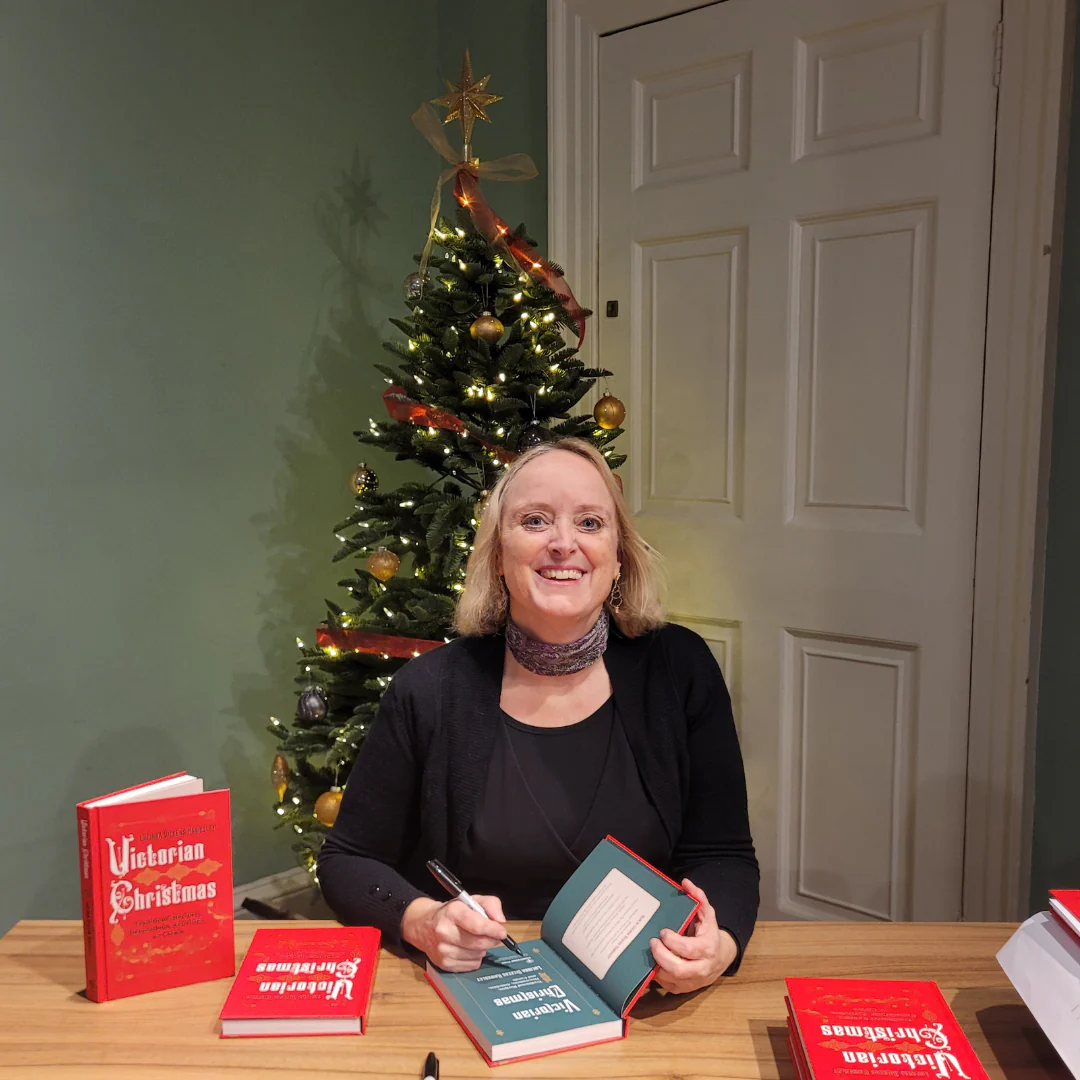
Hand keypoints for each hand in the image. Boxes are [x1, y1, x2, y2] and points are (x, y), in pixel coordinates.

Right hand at [400, 894, 507, 971]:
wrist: (424, 926)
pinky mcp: (444, 964)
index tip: (502, 931)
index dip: (493, 929)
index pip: (477, 925)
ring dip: (483, 949)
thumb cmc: (452, 912)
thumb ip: (490, 904)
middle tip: (494, 935)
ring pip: (477, 955)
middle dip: (492, 940)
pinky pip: (472, 965)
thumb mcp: (470, 900)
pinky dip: (476, 958)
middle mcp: (444, 931)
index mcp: (452, 912)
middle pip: (479, 942)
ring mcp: (443, 950)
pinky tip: (468, 949)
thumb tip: (500, 921)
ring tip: (476, 939)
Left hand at [649, 879, 737, 993]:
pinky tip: (652, 963)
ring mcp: (694, 981)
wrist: (722, 957)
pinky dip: (657, 976)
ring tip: (650, 953)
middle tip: (652, 943)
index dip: (672, 942)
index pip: (688, 949)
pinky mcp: (685, 989)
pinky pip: (667, 986)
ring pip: (671, 980)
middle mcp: (702, 968)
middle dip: (661, 956)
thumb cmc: (710, 933)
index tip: (663, 932)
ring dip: (656, 967)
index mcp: (708, 948)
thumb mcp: (708, 914)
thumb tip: (685, 882)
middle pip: (678, 969)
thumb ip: (698, 897)